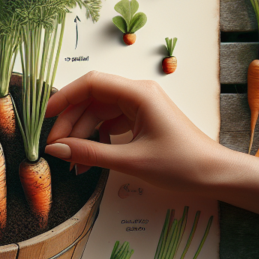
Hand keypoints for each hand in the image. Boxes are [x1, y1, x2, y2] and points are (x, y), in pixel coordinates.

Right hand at [44, 71, 226, 193]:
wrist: (214, 174)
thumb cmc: (180, 164)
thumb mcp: (130, 161)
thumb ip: (90, 153)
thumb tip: (56, 150)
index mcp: (138, 94)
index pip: (91, 84)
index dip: (64, 98)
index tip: (44, 118)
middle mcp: (138, 95)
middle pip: (91, 100)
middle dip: (70, 123)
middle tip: (55, 150)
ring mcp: (140, 108)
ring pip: (98, 114)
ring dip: (82, 135)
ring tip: (71, 162)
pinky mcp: (142, 121)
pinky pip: (110, 124)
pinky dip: (96, 140)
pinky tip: (88, 160)